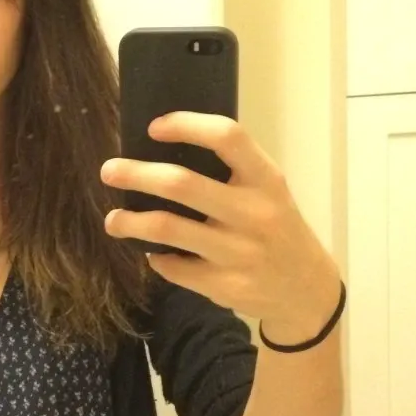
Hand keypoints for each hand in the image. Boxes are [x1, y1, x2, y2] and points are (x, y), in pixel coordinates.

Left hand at [101, 112, 341, 339]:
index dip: (186, 126)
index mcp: (266, 179)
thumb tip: (161, 149)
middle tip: (109, 170)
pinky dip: (156, 257)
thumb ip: (232, 170)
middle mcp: (254, 213)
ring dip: (130, 222)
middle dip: (136, 174)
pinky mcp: (224, 285)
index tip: (153, 128)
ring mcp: (238, 252)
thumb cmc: (276, 226)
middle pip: (181, 184)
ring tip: (113, 219)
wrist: (306, 289)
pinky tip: (151, 252)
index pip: (227, 138)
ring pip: (165, 229)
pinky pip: (173, 266)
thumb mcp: (269, 191)